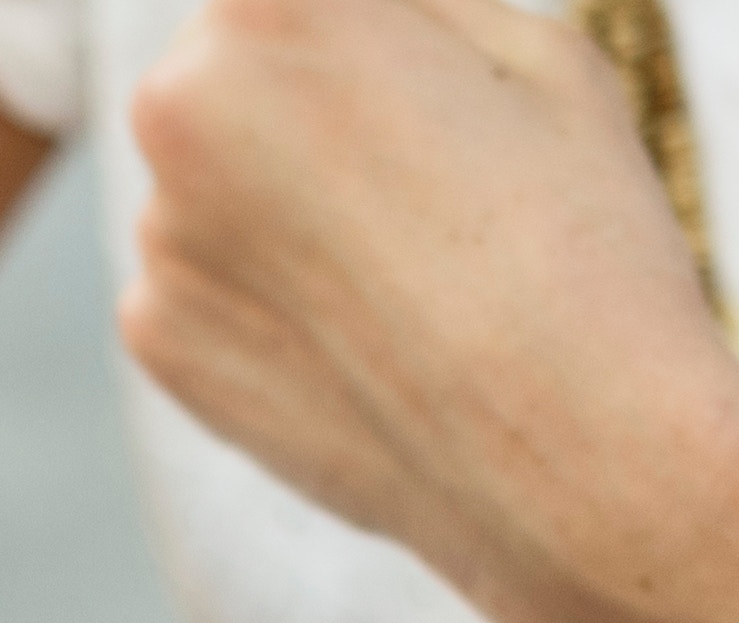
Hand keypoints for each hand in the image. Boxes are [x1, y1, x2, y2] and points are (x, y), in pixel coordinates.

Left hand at [120, 0, 738, 622]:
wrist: (575, 461)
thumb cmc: (581, 235)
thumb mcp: (537, 47)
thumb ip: (421, 9)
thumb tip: (361, 21)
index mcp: (268, 6)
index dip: (376, 39)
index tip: (420, 103)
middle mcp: (174, 108)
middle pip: (237, 72)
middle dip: (312, 103)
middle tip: (425, 176)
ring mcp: (158, 233)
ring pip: (221, 182)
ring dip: (291, 202)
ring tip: (412, 274)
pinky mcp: (157, 340)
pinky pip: (209, 284)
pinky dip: (273, 300)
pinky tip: (368, 340)